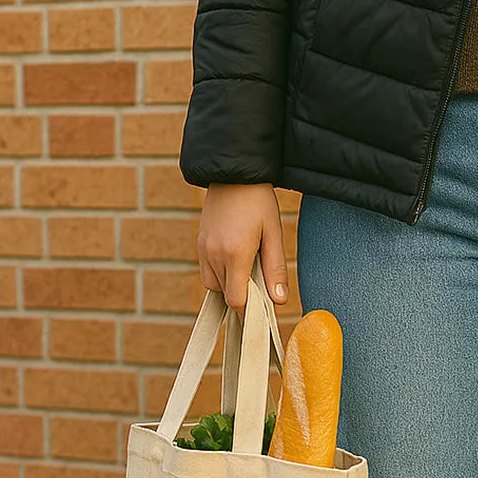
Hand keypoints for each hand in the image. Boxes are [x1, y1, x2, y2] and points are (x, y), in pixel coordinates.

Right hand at [198, 182, 287, 313]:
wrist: (232, 172)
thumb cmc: (258, 201)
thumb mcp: (273, 234)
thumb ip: (276, 269)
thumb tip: (278, 301)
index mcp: (234, 254)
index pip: (236, 301)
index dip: (251, 306)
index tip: (265, 299)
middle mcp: (213, 254)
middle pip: (225, 296)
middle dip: (243, 294)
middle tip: (260, 276)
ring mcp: (203, 249)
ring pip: (214, 286)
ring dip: (231, 284)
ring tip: (248, 264)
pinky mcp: (199, 244)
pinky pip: (207, 272)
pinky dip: (221, 273)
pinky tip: (237, 257)